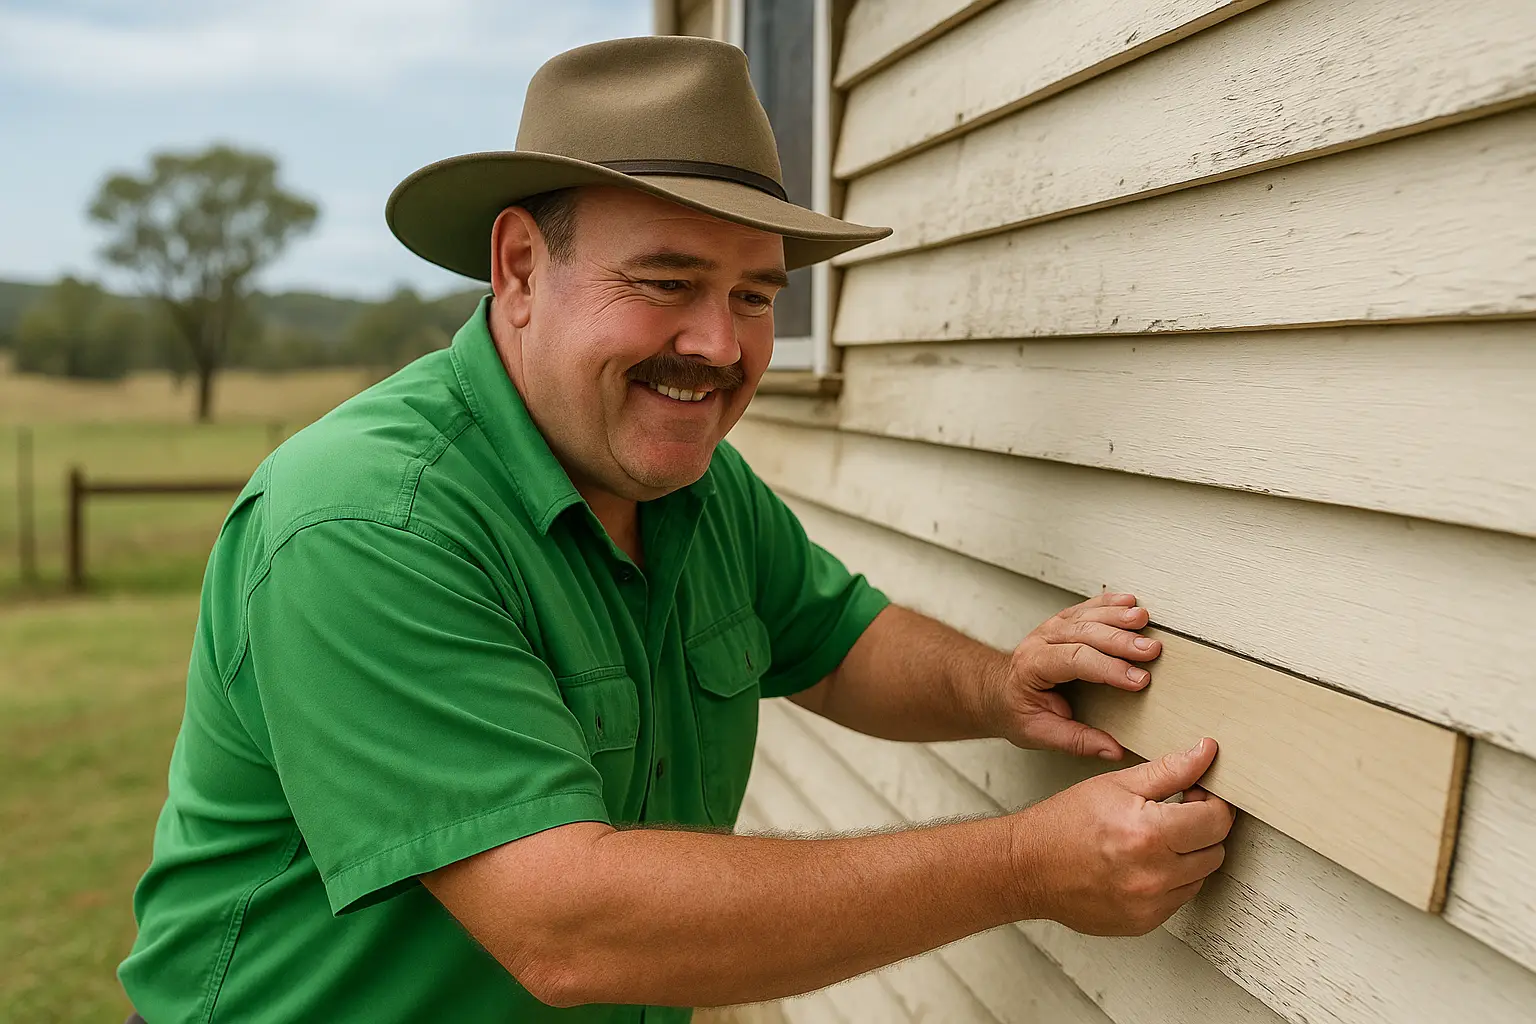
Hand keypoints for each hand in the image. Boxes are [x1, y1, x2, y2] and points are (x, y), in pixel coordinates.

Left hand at [992, 592, 1160, 758]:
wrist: (999, 691)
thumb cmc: (1017, 711)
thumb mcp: (1039, 733)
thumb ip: (1076, 741)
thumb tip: (1113, 750)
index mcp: (1032, 666)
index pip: (1074, 660)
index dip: (1108, 668)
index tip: (1139, 680)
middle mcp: (1041, 640)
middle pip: (1084, 633)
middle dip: (1120, 641)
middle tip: (1151, 650)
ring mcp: (1052, 627)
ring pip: (1087, 616)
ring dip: (1118, 616)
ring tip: (1144, 620)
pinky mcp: (1063, 622)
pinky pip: (1087, 608)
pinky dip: (1109, 604)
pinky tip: (1128, 603)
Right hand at [1010, 738, 1234, 935]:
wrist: (1027, 867)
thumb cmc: (1064, 823)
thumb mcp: (1115, 784)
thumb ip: (1169, 770)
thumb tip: (1205, 753)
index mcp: (1149, 833)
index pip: (1216, 820)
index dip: (1212, 802)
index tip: (1198, 795)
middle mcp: (1153, 874)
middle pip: (1215, 851)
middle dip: (1202, 829)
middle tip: (1176, 814)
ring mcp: (1149, 904)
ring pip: (1200, 877)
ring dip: (1189, 857)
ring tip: (1156, 840)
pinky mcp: (1143, 923)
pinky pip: (1179, 899)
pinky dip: (1170, 880)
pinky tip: (1144, 864)